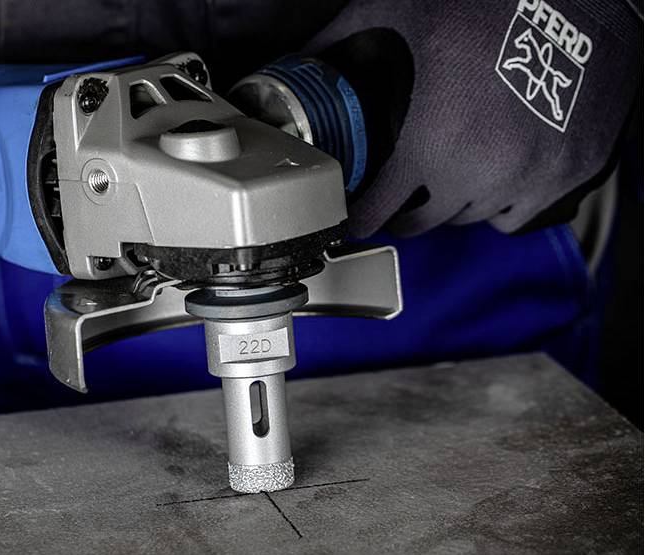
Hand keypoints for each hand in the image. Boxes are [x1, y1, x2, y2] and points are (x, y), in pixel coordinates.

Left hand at [305, 0, 640, 236]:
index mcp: (430, 145)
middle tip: (399, 198)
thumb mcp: (398, 12)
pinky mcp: (566, 175)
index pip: (377, 211)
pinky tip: (491, 178)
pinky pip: (516, 216)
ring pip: (470, 218)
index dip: (361, 215)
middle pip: (424, 221)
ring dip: (453, 203)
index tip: (356, 218)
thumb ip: (342, 43)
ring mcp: (525, 180)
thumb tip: (300, 62)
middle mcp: (477, 174)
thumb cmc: (489, 4)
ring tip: (447, 176)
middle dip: (404, 212)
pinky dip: (500, 204)